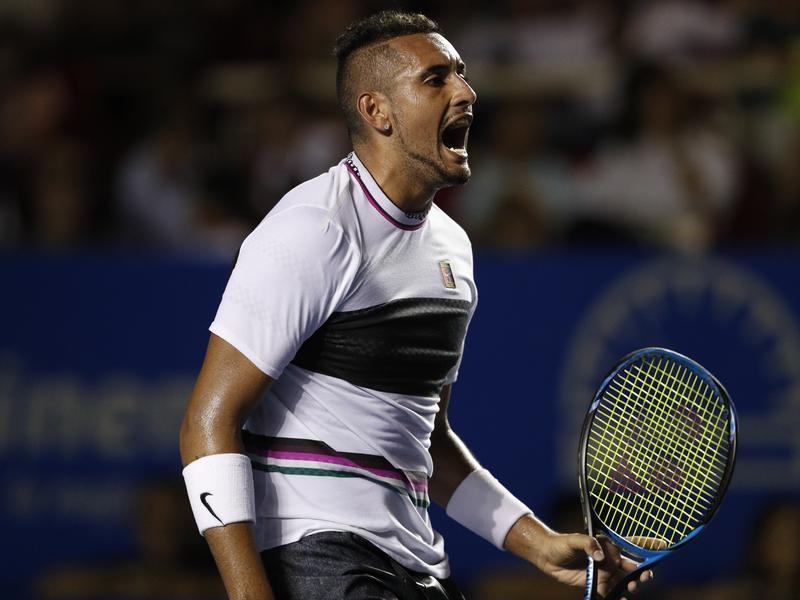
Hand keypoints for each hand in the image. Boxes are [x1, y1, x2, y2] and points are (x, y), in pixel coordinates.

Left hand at [504, 514, 652, 598]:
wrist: (547, 556)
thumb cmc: (561, 543)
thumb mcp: (573, 540)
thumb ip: (588, 544)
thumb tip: (600, 556)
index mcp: (606, 546)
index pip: (629, 545)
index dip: (646, 544)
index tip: (662, 544)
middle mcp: (608, 559)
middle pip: (630, 567)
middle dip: (640, 573)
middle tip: (643, 577)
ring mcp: (604, 572)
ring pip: (623, 581)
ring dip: (631, 586)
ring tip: (632, 588)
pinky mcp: (597, 584)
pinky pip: (611, 592)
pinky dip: (618, 597)